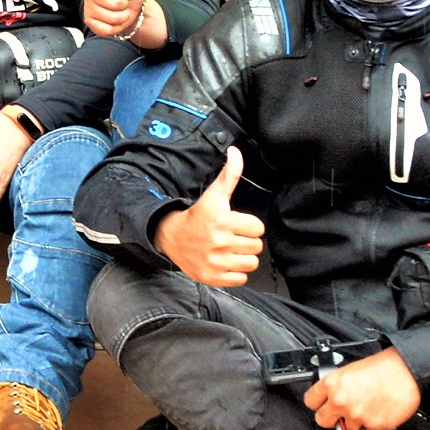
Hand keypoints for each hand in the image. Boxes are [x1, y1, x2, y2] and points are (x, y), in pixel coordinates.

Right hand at [81, 0, 150, 38]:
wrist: (131, 5)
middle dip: (127, 5)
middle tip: (126, 0)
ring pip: (112, 18)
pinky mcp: (88, 20)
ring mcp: (87, 5)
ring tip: (122, 9)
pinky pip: (106, 29)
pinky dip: (116, 27)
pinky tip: (115, 19)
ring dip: (123, 16)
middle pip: (116, 3)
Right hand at [155, 145, 267, 287]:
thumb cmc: (198, 216)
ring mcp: (216, 261)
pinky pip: (240, 279)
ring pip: (251, 263)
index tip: (236, 224)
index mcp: (222, 220)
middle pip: (256, 246)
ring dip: (243, 257)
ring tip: (230, 250)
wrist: (172, 237)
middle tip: (232, 237)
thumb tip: (235, 150)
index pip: (258, 228)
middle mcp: (219, 242)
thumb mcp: (214, 194)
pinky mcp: (213, 277)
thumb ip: (230, 174)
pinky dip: (235, 273)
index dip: (249, 225)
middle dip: (247, 241)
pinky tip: (224, 262)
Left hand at [303, 348, 420, 429]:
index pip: (311, 401)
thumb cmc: (381, 367)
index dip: (317, 403)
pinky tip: (379, 411)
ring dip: (357, 422)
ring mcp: (357, 415)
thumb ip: (336, 386)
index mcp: (332, 384)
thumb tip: (330, 399)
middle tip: (341, 414)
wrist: (405, 371)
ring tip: (367, 407)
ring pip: (348, 429)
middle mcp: (341, 401)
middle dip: (331, 418)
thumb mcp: (349, 370)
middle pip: (322, 421)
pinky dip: (374, 425)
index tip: (321, 405)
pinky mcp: (374, 425)